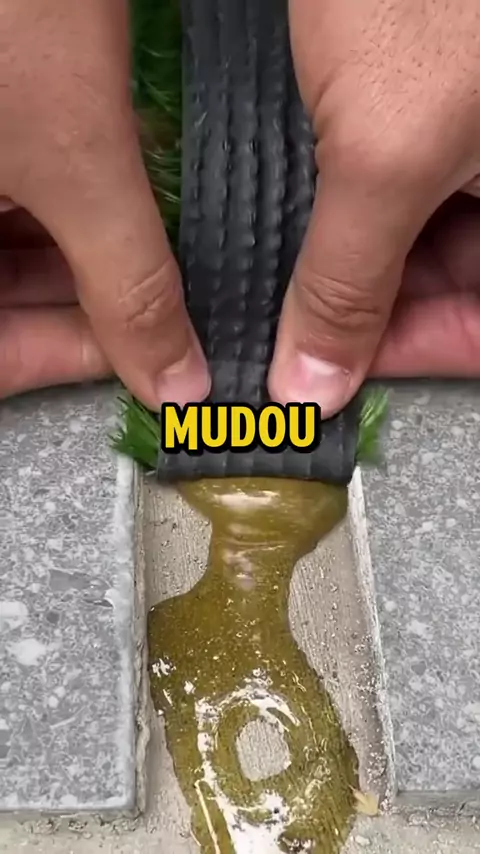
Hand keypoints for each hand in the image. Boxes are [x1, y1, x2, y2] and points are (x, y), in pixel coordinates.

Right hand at [0, 0, 208, 405]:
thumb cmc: (6, 10)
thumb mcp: (70, 151)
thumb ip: (126, 279)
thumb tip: (176, 379)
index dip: (56, 363)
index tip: (142, 359)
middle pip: (2, 301)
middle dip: (79, 315)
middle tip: (166, 318)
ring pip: (11, 248)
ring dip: (82, 264)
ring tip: (161, 269)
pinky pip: (16, 191)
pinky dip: (69, 207)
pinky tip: (125, 206)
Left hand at [268, 0, 479, 416]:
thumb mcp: (392, 149)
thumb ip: (351, 278)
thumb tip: (318, 383)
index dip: (422, 355)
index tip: (341, 377)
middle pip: (453, 281)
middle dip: (378, 315)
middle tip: (296, 338)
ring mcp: (469, 141)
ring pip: (424, 237)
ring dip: (355, 267)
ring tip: (284, 286)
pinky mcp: (430, 105)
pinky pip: (399, 182)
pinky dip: (347, 211)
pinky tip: (298, 220)